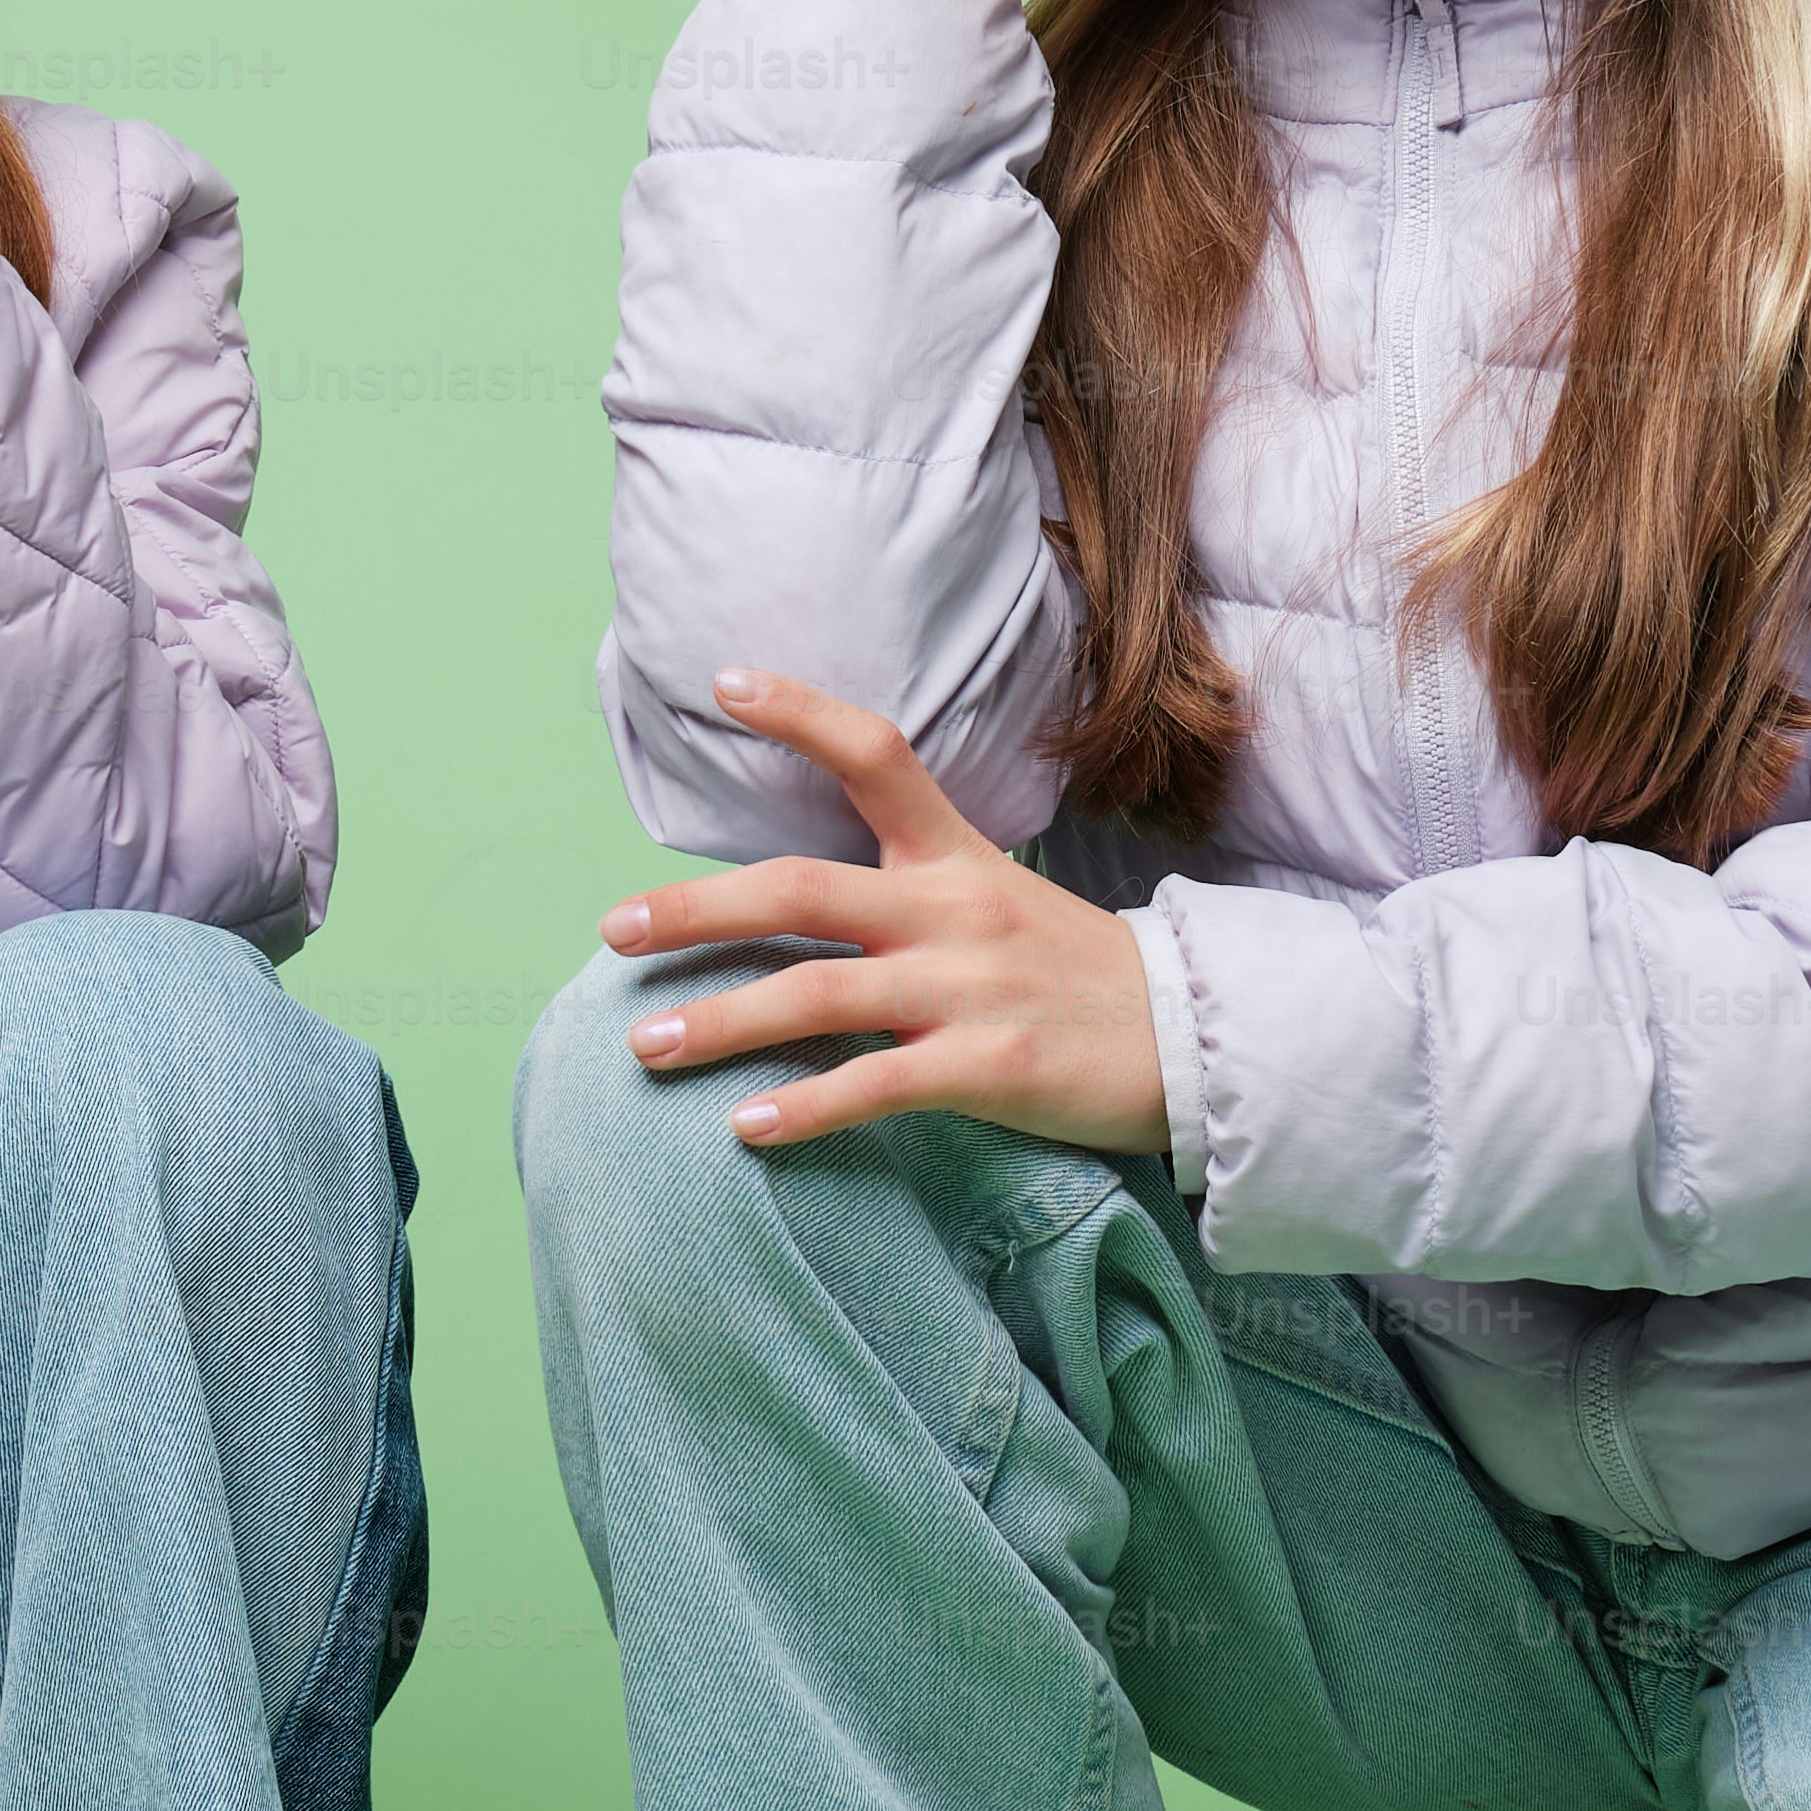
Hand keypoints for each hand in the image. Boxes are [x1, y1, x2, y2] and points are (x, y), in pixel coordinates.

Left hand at [600, 669, 1166, 1155]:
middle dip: (696, 910)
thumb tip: (805, 904)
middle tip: (615, 930)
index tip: (723, 682)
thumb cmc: (1079, 976)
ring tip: (646, 1044)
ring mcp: (967, 989)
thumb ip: (912, 892)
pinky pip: (873, 1084)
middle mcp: (953, 910)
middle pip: (801, 888)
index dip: (800, 712)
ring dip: (720, 1020)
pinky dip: (802, 1109)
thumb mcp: (1002, 901)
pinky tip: (744, 1127)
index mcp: (956, 857)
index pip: (876, 754)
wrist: (1195, 1040)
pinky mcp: (986, 1065)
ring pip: (815, 993)